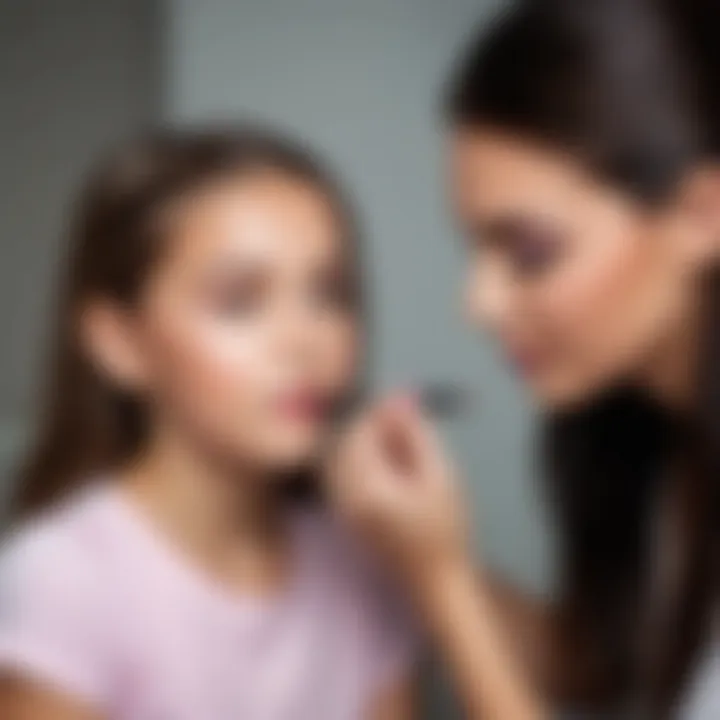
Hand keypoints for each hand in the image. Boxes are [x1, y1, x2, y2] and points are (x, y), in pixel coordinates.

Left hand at [326, 393, 471, 593]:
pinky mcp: (350, 518)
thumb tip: (402, 403)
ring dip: (370, 441)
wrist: (438, 582)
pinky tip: (395, 464)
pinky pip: (347, 476)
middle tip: (408, 415)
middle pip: (347, 444)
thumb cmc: (447, 531)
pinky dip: (366, 460)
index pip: (361, 434)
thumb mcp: (441, 475)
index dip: (382, 411)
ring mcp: (345, 511)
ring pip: (345, 459)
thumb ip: (417, 435)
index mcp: (367, 490)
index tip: (406, 398)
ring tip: (405, 441)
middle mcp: (347, 500)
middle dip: (375, 424)